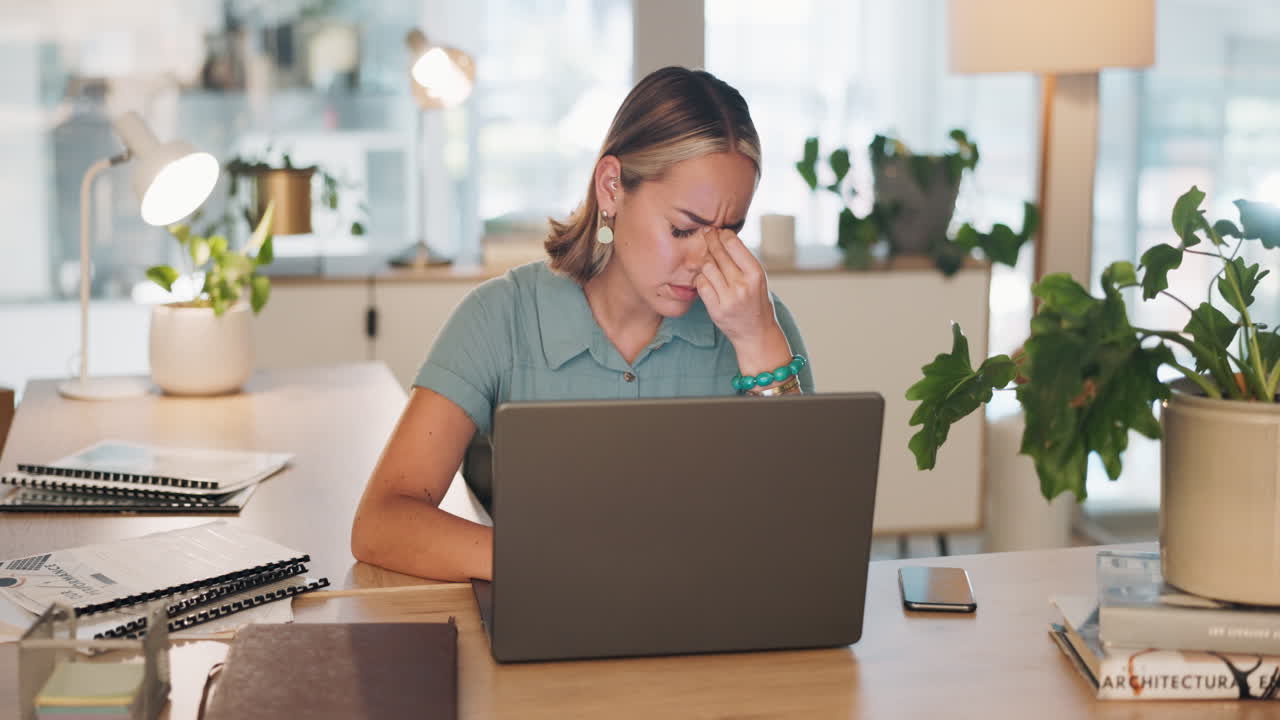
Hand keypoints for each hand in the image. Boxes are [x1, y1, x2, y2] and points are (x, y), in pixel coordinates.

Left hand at [694, 227, 776, 343]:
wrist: (756, 333)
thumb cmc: (757, 301)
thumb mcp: (758, 278)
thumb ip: (743, 260)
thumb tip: (723, 237)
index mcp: (755, 273)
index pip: (733, 244)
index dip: (723, 235)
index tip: (718, 231)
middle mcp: (742, 285)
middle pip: (718, 254)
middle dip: (710, 241)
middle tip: (706, 234)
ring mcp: (728, 298)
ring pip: (707, 267)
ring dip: (705, 261)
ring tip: (708, 259)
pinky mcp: (716, 310)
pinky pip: (701, 285)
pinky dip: (701, 279)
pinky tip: (706, 278)